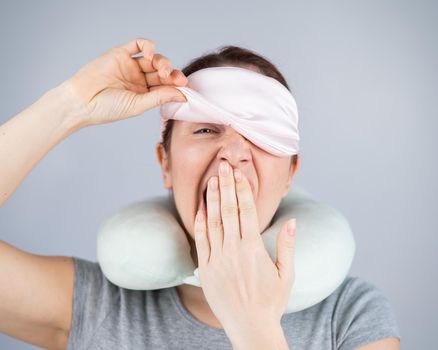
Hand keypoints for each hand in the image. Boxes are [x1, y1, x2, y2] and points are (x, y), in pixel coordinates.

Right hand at [63, 37, 187, 126]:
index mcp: (144, 94)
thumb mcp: (138, 105)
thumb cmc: (107, 108)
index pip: (166, 87)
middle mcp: (139, 79)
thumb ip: (160, 97)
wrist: (81, 101)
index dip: (177, 86)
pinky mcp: (121, 53)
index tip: (186, 89)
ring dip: (163, 62)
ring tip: (164, 71)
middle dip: (172, 74)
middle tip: (178, 79)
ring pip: (153, 59)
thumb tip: (183, 94)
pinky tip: (150, 55)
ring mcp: (130, 66)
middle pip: (162, 72)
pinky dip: (148, 47)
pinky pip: (138, 45)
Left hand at [193, 160, 296, 338]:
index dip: (242, 189)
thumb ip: (287, 245)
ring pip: (213, 222)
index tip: (238, 173)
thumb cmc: (271, 301)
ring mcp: (218, 260)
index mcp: (254, 249)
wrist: (250, 327)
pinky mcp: (206, 270)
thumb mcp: (287, 274)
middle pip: (228, 210)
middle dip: (225, 186)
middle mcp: (234, 250)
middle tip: (223, 165)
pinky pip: (202, 242)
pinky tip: (200, 209)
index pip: (247, 211)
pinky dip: (200, 223)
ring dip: (212, 200)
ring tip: (211, 180)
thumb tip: (292, 220)